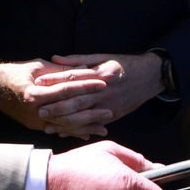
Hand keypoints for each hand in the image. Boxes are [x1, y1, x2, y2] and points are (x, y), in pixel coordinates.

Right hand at [0, 59, 112, 138]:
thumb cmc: (17, 73)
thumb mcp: (37, 66)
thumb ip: (60, 70)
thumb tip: (84, 68)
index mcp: (35, 94)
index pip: (66, 89)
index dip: (86, 86)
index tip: (103, 83)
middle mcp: (35, 111)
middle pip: (69, 112)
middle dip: (91, 112)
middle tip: (110, 111)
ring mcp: (35, 121)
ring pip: (66, 126)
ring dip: (86, 127)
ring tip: (104, 127)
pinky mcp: (35, 126)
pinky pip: (58, 130)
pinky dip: (73, 132)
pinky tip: (88, 134)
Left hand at [46, 52, 164, 122]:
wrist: (150, 76)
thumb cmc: (124, 64)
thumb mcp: (103, 57)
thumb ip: (78, 60)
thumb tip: (55, 58)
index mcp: (100, 74)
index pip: (73, 78)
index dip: (55, 80)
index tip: (38, 83)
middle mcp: (104, 91)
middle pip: (76, 101)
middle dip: (56, 107)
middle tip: (38, 110)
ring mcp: (109, 105)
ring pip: (84, 117)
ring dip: (64, 123)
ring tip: (47, 126)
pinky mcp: (113, 115)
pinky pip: (93, 124)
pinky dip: (78, 130)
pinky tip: (64, 132)